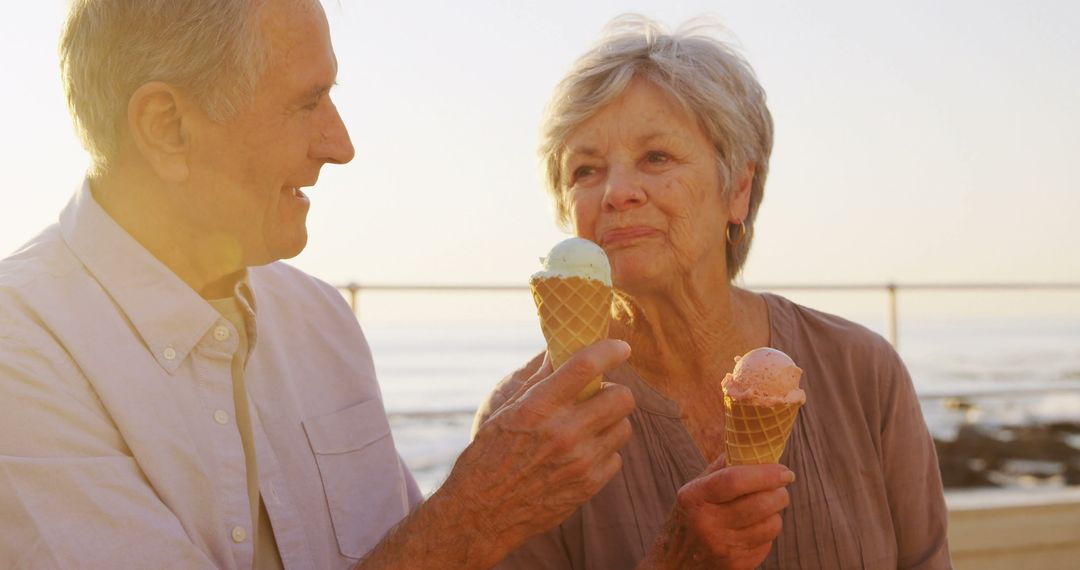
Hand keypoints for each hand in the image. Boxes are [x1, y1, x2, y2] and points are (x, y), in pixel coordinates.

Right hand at [439, 339, 634, 563]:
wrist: (481, 514)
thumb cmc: (487, 456)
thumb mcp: (505, 411)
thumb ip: (538, 380)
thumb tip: (557, 348)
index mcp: (538, 407)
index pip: (586, 366)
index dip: (610, 351)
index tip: (621, 347)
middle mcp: (563, 432)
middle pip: (622, 398)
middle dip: (614, 392)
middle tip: (599, 396)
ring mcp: (580, 462)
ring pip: (624, 426)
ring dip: (611, 422)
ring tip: (589, 426)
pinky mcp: (589, 486)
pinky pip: (617, 457)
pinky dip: (604, 452)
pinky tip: (583, 454)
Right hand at [642, 454, 793, 569]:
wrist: (674, 562)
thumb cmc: (690, 517)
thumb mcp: (694, 490)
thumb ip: (721, 468)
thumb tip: (751, 445)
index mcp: (694, 498)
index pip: (735, 480)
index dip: (765, 473)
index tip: (785, 470)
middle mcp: (707, 524)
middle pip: (760, 504)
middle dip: (780, 493)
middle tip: (781, 487)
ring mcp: (722, 548)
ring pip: (771, 525)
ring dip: (775, 513)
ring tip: (765, 508)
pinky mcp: (736, 566)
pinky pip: (768, 543)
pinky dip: (766, 532)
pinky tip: (753, 529)